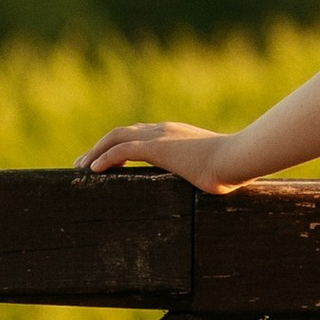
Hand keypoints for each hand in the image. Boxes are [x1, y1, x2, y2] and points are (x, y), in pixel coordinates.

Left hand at [77, 120, 245, 190]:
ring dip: (95, 152)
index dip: (118, 145)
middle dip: (98, 147)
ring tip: (80, 168)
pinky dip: (104, 158)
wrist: (239, 157)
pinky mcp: (158, 148)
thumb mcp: (209, 170)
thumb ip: (198, 174)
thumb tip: (203, 190)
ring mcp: (160, 136)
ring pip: (116, 138)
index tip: (106, 159)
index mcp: (174, 134)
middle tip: (82, 164)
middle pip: (120, 132)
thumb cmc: (232, 167)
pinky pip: (122, 150)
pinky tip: (93, 171)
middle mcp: (163, 130)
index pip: (138, 134)